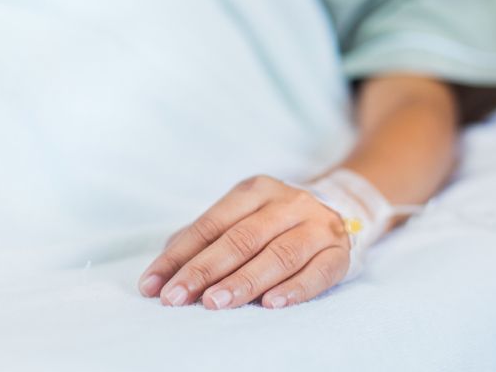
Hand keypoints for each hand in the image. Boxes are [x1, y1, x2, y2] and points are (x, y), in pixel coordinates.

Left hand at [138, 175, 350, 309]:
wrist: (342, 208)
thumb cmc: (275, 220)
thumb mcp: (241, 215)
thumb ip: (205, 238)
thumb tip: (163, 269)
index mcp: (253, 191)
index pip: (209, 225)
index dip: (179, 256)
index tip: (153, 284)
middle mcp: (285, 204)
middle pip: (240, 239)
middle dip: (203, 271)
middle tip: (177, 297)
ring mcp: (316, 226)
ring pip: (277, 255)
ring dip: (243, 282)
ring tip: (214, 303)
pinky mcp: (339, 253)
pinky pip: (317, 272)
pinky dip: (294, 289)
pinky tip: (271, 305)